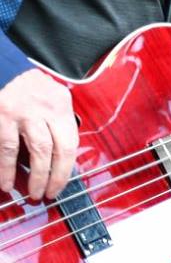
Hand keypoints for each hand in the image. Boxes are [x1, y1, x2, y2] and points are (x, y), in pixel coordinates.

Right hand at [0, 67, 77, 200]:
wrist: (3, 69)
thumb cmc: (28, 88)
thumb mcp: (51, 98)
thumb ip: (57, 122)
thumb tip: (60, 157)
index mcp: (61, 106)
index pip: (71, 142)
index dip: (67, 168)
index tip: (61, 184)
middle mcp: (47, 109)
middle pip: (59, 149)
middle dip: (55, 176)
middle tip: (49, 194)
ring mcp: (24, 113)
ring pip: (37, 151)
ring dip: (36, 176)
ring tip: (34, 193)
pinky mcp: (3, 117)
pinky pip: (7, 148)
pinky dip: (7, 169)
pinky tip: (7, 183)